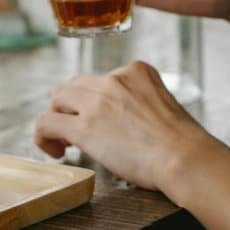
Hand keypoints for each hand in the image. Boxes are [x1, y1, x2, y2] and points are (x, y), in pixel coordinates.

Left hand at [33, 61, 226, 191]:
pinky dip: (43, 136)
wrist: (185, 159)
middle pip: (76, 85)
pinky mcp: (83, 126)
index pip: (102, 80)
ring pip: (58, 99)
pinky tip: (55, 151)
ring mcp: (97, 101)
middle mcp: (114, 79)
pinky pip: (46, 123)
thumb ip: (140, 104)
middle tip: (77, 131)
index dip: (95, 102)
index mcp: (137, 71)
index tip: (102, 122)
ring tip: (65, 142)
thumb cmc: (182, 144)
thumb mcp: (164, 106)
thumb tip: (121, 123)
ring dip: (58, 118)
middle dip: (73, 107)